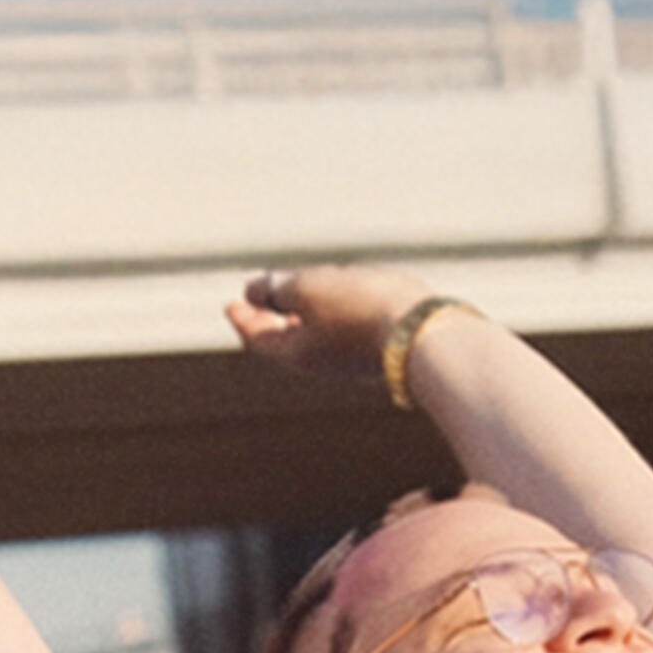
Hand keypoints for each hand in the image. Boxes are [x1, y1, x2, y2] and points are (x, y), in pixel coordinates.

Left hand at [224, 265, 431, 378]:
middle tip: (257, 301)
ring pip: (315, 336)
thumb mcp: (309, 289)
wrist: (422, 333)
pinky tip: (341, 302)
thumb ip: (277, 289)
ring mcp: (350, 360)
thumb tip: (252, 290)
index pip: (258, 337)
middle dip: (269, 317)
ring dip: (300, 316)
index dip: (243, 318)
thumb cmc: (360, 309)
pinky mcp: (377, 350)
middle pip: (284, 340)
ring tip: (295, 299)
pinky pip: (343, 331)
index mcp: (296, 353)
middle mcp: (321, 363)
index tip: (230, 304)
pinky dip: (330, 316)